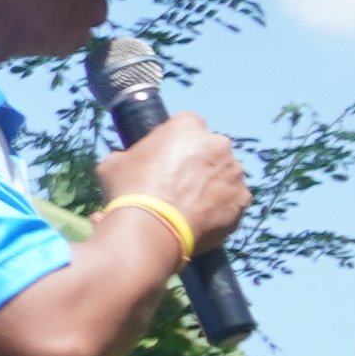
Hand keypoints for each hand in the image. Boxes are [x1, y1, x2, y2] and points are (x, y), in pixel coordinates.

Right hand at [99, 103, 249, 247]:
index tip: (166, 158)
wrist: (150, 231)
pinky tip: (199, 220)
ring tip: (188, 207)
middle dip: (198, 163)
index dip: (175, 142)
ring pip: (224, 175)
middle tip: (177, 185)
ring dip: (212, 186)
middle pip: (211, 150)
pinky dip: (220, 209)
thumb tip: (127, 162)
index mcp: (187, 126)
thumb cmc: (129, 193)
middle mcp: (218, 143)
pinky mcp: (242, 199)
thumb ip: (128, 156)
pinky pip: (232, 201)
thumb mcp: (112, 165)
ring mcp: (234, 172)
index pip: (187, 124)